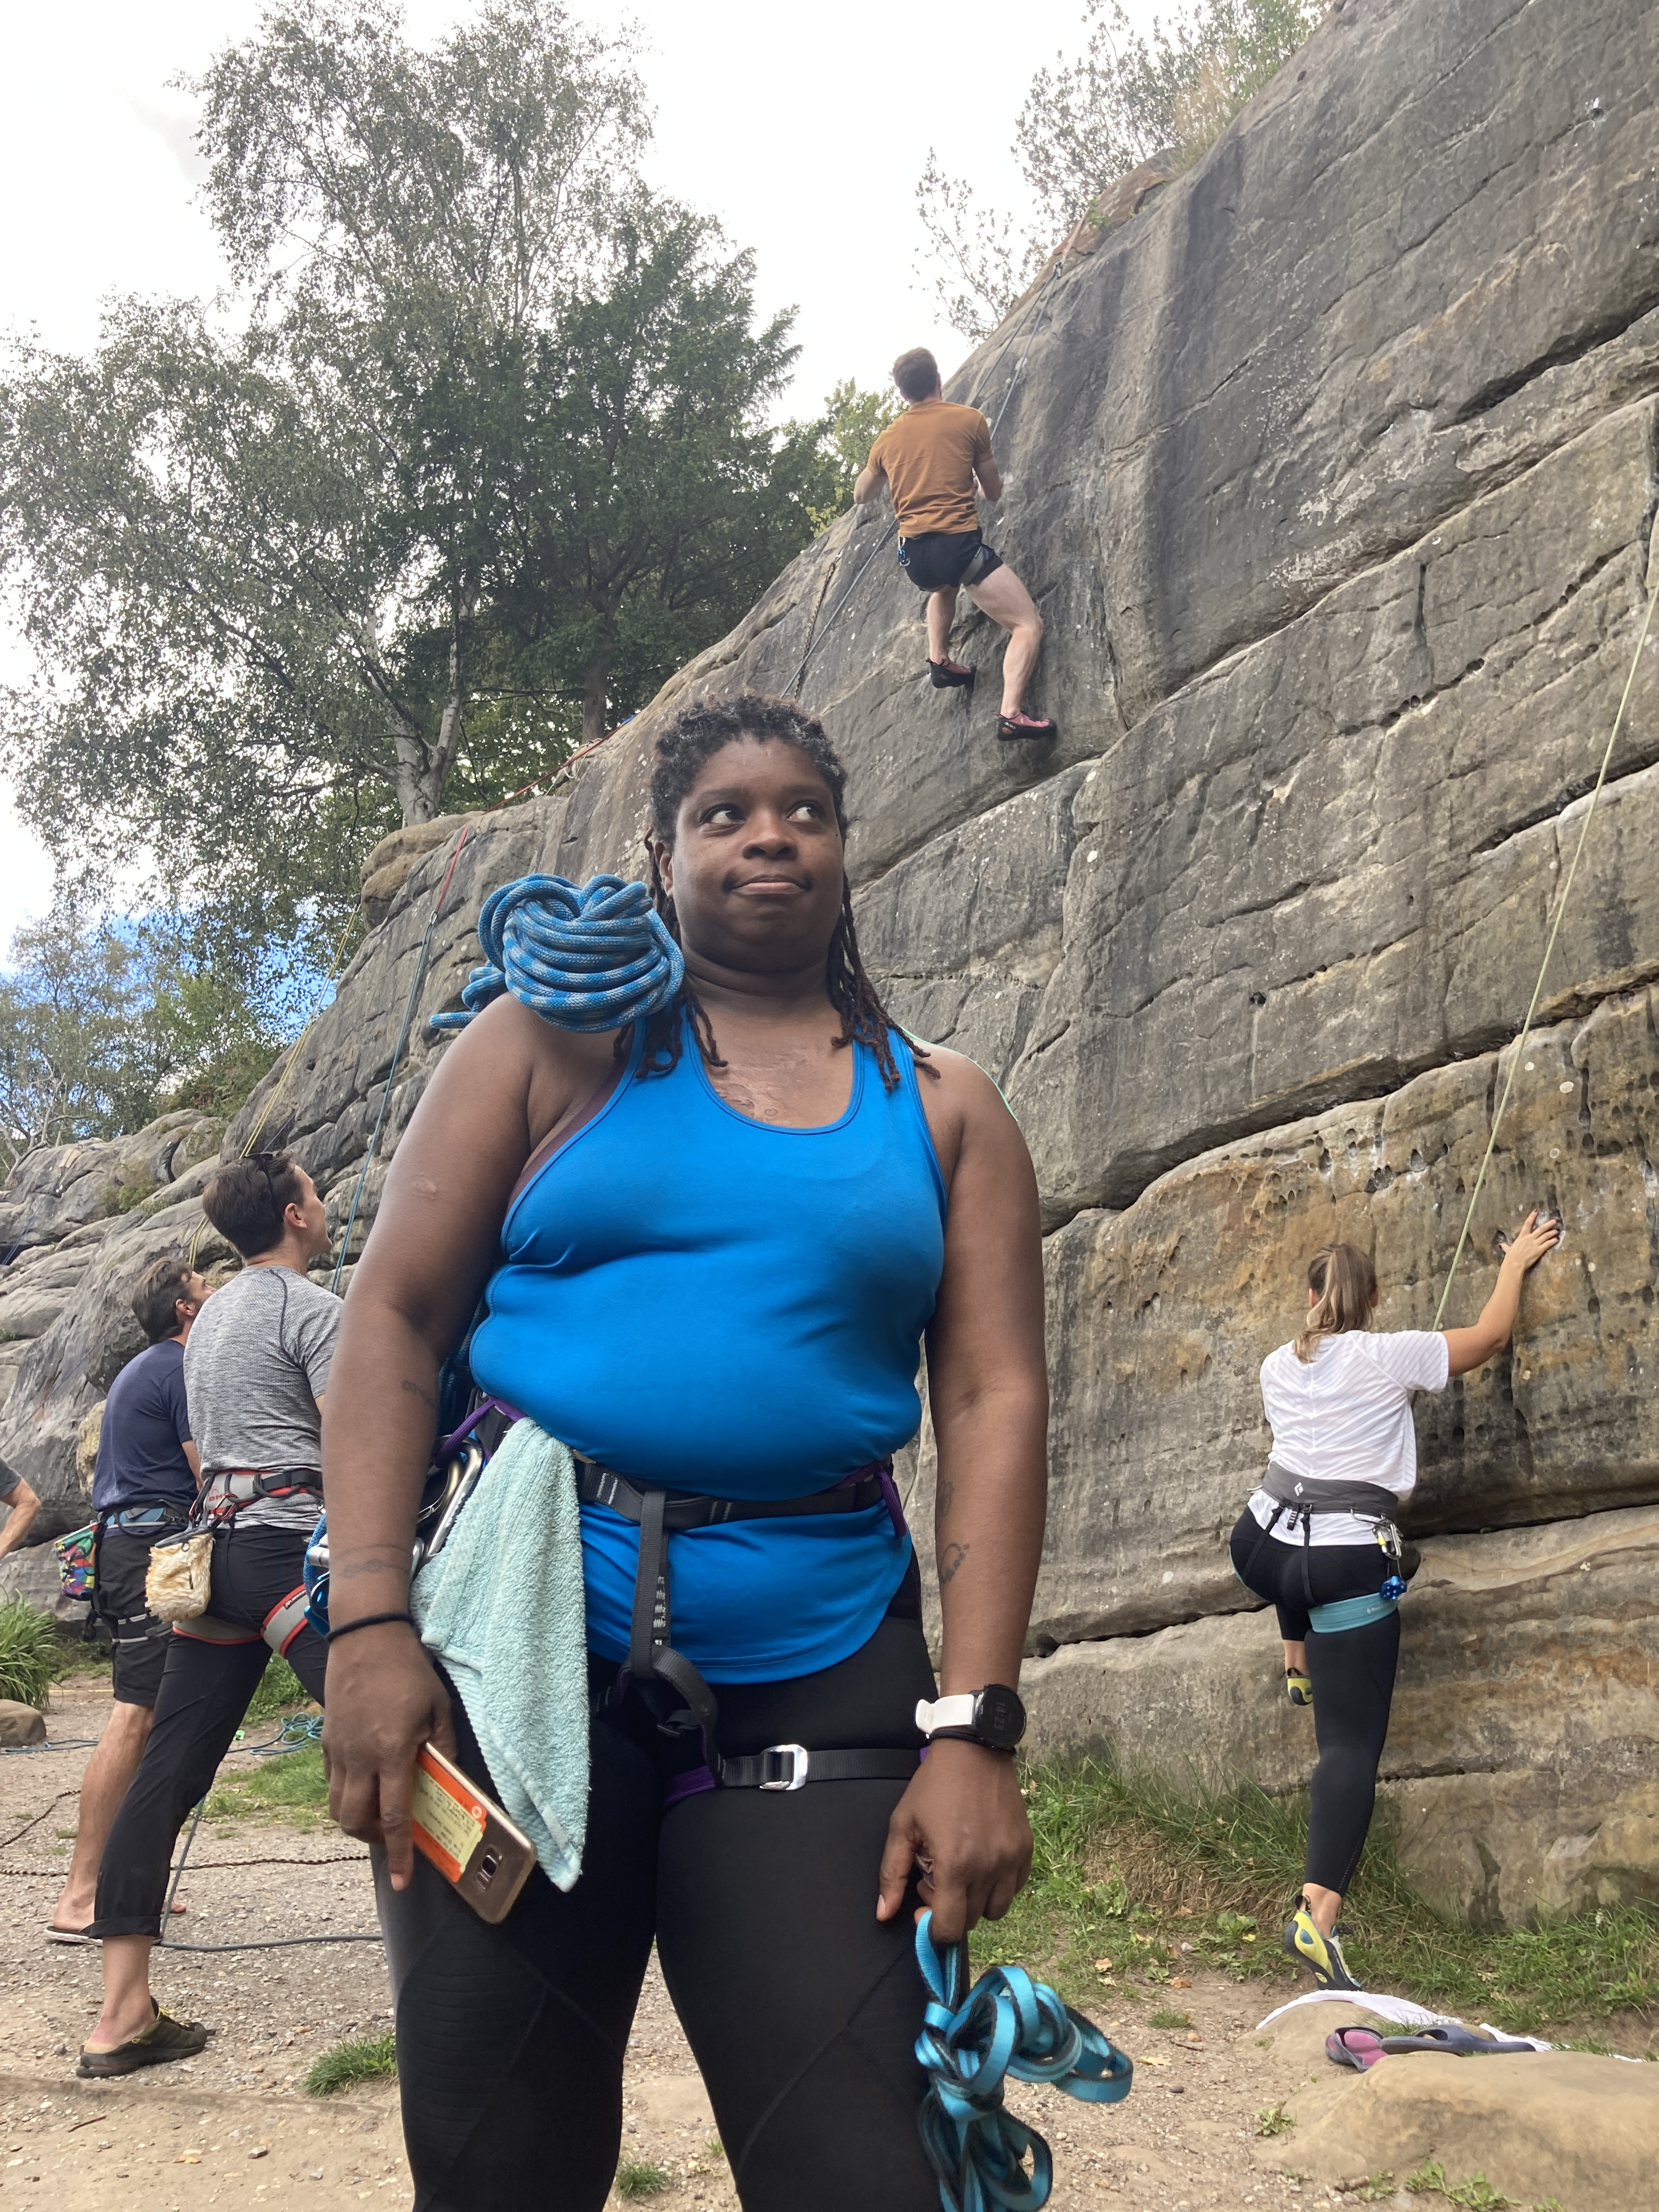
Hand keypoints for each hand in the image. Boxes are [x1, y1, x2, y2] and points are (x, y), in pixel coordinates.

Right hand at [322, 1626, 456, 1889]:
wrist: (366, 1637)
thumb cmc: (409, 1670)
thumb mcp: (439, 1708)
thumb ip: (444, 1750)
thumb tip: (450, 1784)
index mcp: (392, 1751)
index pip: (393, 1816)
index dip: (399, 1853)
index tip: (403, 1881)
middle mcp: (359, 1757)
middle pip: (355, 1822)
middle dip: (374, 1841)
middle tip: (395, 1837)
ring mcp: (338, 1750)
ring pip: (337, 1808)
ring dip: (356, 1822)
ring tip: (380, 1813)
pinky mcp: (326, 1741)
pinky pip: (332, 1783)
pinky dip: (347, 1794)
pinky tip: (367, 1782)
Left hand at [876, 1740, 1031, 1942]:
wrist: (974, 1751)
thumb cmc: (933, 1787)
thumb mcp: (903, 1825)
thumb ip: (892, 1874)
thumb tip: (884, 1914)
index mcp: (955, 1865)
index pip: (950, 1928)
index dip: (933, 1929)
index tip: (923, 1909)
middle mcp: (988, 1868)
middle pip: (972, 1921)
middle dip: (951, 1909)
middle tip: (938, 1877)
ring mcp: (1011, 1859)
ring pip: (997, 1910)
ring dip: (977, 1902)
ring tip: (962, 1871)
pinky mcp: (1026, 1849)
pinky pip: (1015, 1889)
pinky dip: (999, 1886)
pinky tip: (982, 1861)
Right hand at [1500, 1207, 1560, 1273]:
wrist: (1514, 1264)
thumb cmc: (1510, 1257)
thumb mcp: (1508, 1249)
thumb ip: (1506, 1246)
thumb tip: (1501, 1245)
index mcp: (1522, 1236)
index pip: (1527, 1223)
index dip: (1532, 1216)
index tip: (1536, 1211)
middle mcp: (1530, 1238)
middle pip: (1541, 1229)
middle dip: (1549, 1224)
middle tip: (1555, 1220)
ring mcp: (1535, 1244)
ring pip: (1546, 1235)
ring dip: (1553, 1232)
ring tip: (1557, 1230)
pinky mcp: (1539, 1250)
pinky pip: (1548, 1244)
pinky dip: (1553, 1241)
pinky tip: (1557, 1239)